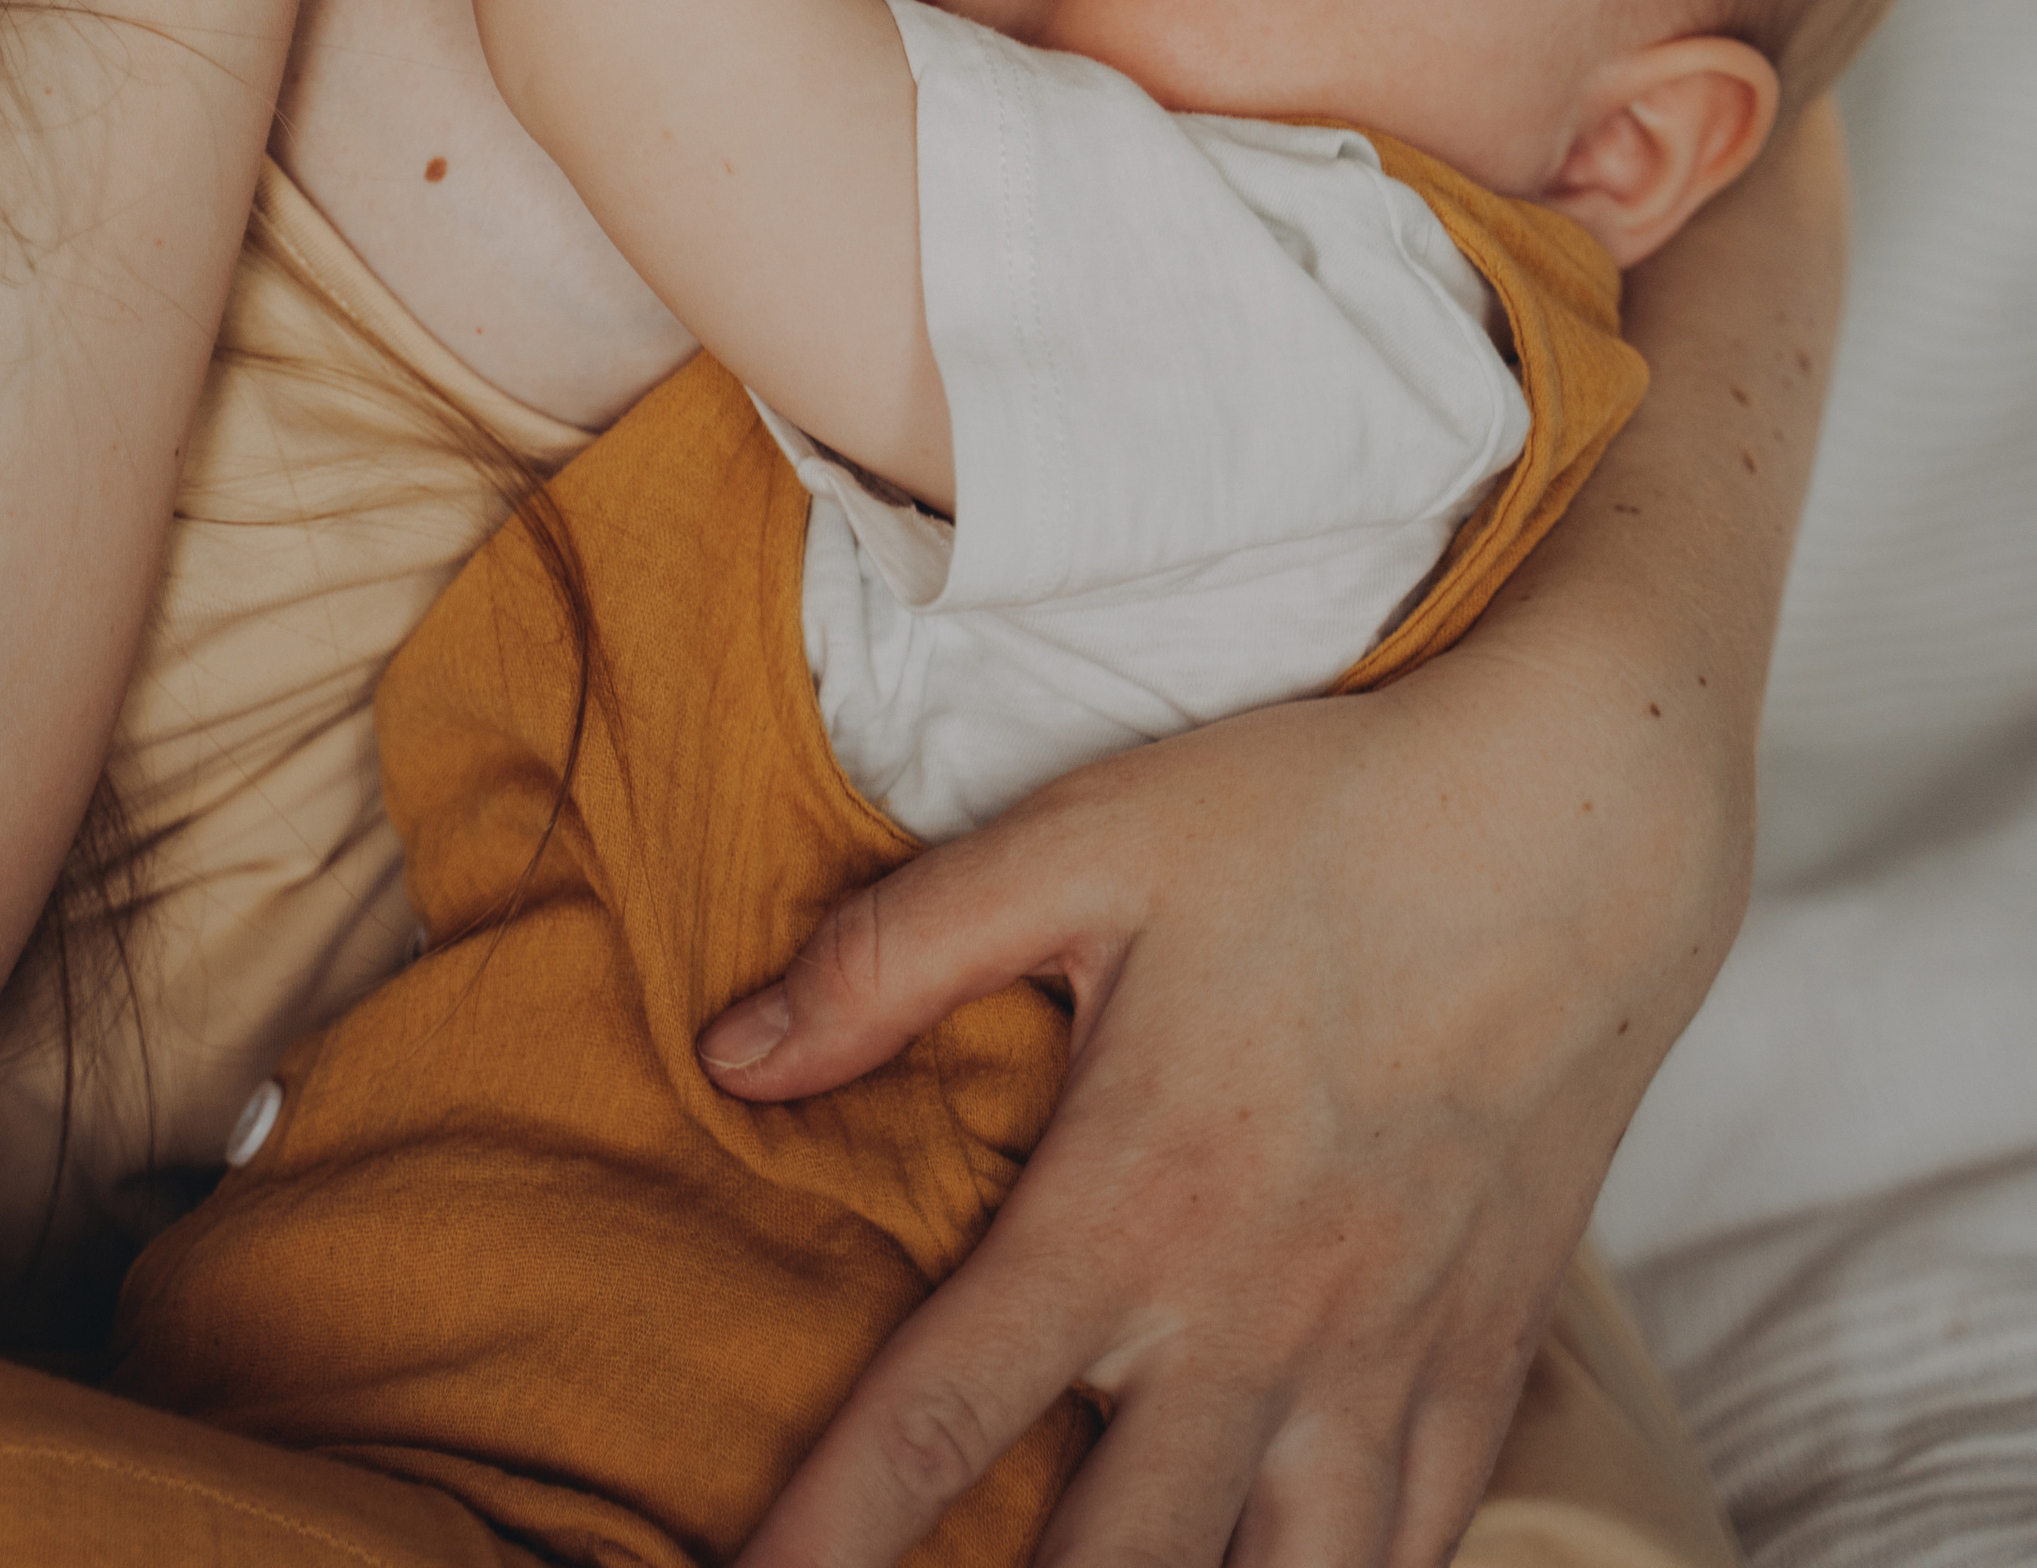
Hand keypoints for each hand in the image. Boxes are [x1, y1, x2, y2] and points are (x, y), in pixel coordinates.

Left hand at [700, 630, 1747, 1567]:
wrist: (1581, 829)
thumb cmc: (1320, 820)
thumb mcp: (1086, 844)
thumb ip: (896, 956)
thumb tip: (733, 1054)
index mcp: (1133, 1204)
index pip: (938, 1423)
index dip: (823, 1536)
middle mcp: (1254, 1323)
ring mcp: (1380, 1366)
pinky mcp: (1479, 1367)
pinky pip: (1411, 1555)